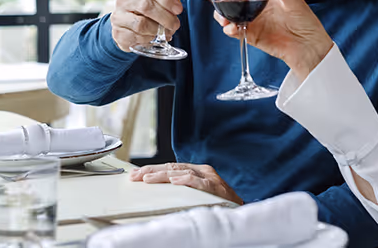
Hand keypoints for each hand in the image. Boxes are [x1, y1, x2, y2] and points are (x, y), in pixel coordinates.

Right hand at [110, 0, 183, 52]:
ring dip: (158, 30)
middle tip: (175, 24)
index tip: (178, 9)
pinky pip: (136, 37)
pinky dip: (149, 38)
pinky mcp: (118, 33)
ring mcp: (118, 16)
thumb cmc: (146, 10)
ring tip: (167, 32)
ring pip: (141, 24)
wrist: (128, 25)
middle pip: (146, 6)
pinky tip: (154, 37)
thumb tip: (176, 1)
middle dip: (165, 17)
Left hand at [129, 162, 243, 204]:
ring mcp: (209, 177)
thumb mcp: (199, 193)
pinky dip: (185, 180)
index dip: (152, 170)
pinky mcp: (215, 186)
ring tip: (147, 179)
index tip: (136, 175)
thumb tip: (159, 189)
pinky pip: (198, 182)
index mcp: (198, 171)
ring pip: (181, 172)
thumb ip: (183, 188)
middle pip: (172, 167)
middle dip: (151, 172)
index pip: (171, 167)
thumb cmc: (220, 203)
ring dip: (162, 176)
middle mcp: (203, 171)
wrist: (242, 210)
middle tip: (135, 176)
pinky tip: (174, 181)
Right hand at [201, 0, 332, 79]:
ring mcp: (252, 20)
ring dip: (221, 13)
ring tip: (220, 15)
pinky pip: (236, 31)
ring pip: (230, 14)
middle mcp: (256, 5)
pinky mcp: (251, 35)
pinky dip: (230, 29)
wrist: (307, 46)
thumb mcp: (294, 1)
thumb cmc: (305, 21)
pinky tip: (230, 28)